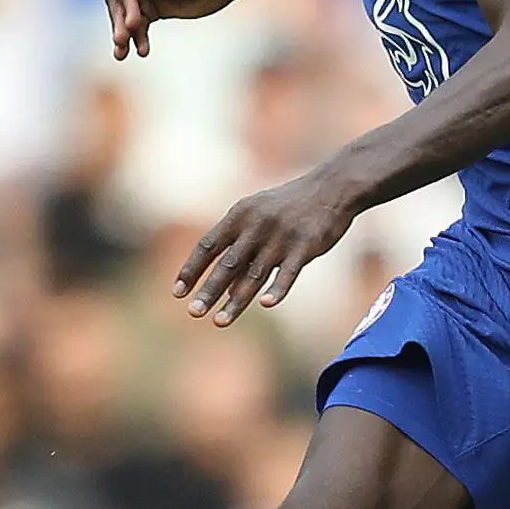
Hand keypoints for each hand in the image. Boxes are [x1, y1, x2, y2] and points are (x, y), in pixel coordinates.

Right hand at [92, 0, 237, 59]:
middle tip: (123, 40)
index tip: (132, 22)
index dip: (124, 4)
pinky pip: (138, 27)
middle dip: (119, 23)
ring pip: (124, 17)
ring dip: (124, 36)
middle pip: (117, 2)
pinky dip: (139, 39)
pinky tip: (141, 51)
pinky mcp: (153, 9)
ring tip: (122, 54)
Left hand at [177, 169, 361, 323]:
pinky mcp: (305, 246)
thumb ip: (242, 248)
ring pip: (254, 274)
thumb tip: (227, 288)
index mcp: (240, 215)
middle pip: (227, 264)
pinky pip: (288, 273)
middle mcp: (256, 226)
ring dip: (236, 300)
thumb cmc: (291, 206)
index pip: (208, 245)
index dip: (191, 269)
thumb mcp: (260, 216)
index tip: (177, 292)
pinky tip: (265, 304)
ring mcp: (281, 237)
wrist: (332, 187)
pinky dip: (277, 289)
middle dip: (209, 290)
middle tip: (194, 313)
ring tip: (219, 321)